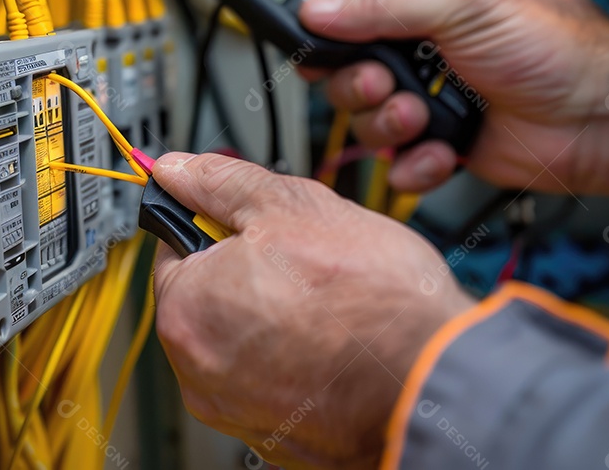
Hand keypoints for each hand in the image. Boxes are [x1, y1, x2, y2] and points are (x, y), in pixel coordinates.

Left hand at [151, 152, 474, 468]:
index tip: (255, 223)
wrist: (433, 380)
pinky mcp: (275, 438)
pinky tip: (334, 343)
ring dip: (274, 318)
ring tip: (328, 304)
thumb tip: (177, 169)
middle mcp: (197, 372)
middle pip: (209, 298)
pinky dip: (295, 363)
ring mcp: (236, 412)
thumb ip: (221, 182)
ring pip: (242, 342)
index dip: (219, 223)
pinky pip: (272, 383)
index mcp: (186, 310)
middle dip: (249, 272)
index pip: (175, 246)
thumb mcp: (291, 206)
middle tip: (304, 260)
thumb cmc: (372, 301)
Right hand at [298, 0, 608, 220]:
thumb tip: (320, 9)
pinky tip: (440, 145)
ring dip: (385, 118)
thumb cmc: (565, 48)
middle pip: (346, 46)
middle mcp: (426, 31)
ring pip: (361, 106)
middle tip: (377, 77)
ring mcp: (426, 85)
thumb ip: (385, 5)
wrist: (601, 122)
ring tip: (418, 115)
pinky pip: (393, 154)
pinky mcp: (433, 135)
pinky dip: (411, 159)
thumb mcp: (469, 3)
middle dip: (354, 73)